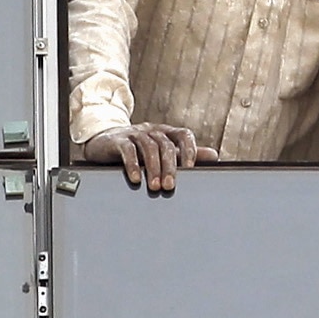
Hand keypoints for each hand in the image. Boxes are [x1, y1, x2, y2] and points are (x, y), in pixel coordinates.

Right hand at [84, 123, 205, 194]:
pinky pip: (127, 150)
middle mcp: (152, 130)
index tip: (190, 169)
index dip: (189, 150)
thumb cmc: (138, 150)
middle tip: (170, 187)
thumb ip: (185, 154)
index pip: (183, 135)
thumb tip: (214, 155)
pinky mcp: (117, 140)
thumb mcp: (162, 151)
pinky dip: (133, 165)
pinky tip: (136, 179)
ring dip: (153, 168)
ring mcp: (134, 133)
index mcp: (165, 132)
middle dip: (169, 167)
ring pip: (148, 146)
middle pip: (165, 145)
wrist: (104, 142)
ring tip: (155, 187)